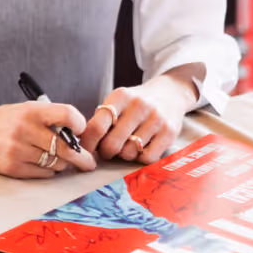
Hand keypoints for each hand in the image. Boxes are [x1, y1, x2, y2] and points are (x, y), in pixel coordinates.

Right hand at [0, 102, 95, 178]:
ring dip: (64, 164)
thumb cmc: (2, 120)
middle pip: (66, 147)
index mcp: (31, 111)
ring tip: (61, 160)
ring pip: (57, 163)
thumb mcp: (24, 109)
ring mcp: (19, 150)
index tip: (82, 131)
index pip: (67, 115)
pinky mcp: (14, 168)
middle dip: (82, 157)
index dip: (79, 124)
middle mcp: (25, 129)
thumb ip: (48, 117)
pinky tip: (45, 165)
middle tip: (89, 162)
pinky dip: (49, 171)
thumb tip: (78, 134)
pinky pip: (43, 174)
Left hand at [79, 67, 199, 165]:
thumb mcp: (117, 101)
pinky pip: (147, 158)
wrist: (170, 94)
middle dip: (105, 152)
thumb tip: (83, 144)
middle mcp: (139, 105)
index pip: (97, 126)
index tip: (85, 150)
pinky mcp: (169, 132)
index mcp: (121, 96)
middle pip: (112, 144)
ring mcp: (156, 119)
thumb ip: (101, 120)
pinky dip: (140, 158)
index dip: (88, 143)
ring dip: (123, 154)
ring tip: (126, 145)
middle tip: (106, 150)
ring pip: (129, 153)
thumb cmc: (135, 103)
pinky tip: (140, 148)